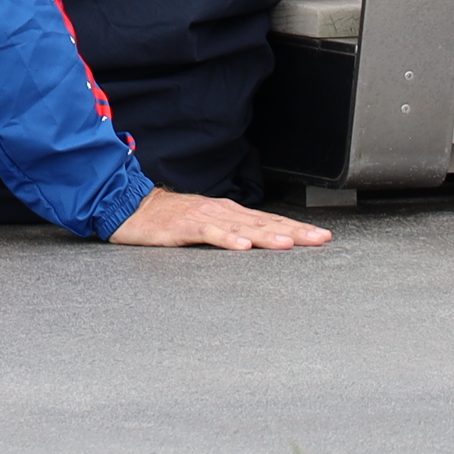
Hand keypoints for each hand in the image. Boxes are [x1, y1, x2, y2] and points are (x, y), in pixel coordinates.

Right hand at [108, 186, 331, 250]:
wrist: (131, 207)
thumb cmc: (168, 218)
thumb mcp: (205, 223)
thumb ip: (230, 230)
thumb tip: (257, 240)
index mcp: (229, 212)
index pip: (270, 221)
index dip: (297, 228)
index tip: (321, 236)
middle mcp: (222, 211)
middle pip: (264, 222)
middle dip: (295, 231)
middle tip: (320, 239)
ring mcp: (204, 218)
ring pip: (242, 227)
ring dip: (267, 235)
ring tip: (289, 244)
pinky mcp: (185, 227)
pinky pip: (210, 234)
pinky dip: (227, 239)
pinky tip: (242, 246)